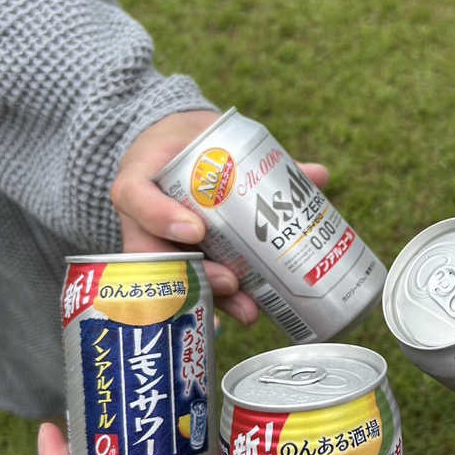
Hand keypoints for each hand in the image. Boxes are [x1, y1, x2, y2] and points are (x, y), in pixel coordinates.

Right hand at [110, 111, 328, 324]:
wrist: (177, 152)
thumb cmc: (191, 145)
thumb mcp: (210, 137)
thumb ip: (262, 158)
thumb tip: (318, 175)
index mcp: (140, 179)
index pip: (135, 198)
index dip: (161, 218)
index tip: (197, 231)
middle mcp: (140, 219)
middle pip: (157, 255)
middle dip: (197, 275)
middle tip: (232, 283)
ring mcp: (156, 243)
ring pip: (176, 278)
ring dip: (213, 297)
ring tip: (248, 311)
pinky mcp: (177, 261)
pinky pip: (191, 287)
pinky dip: (217, 304)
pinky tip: (241, 318)